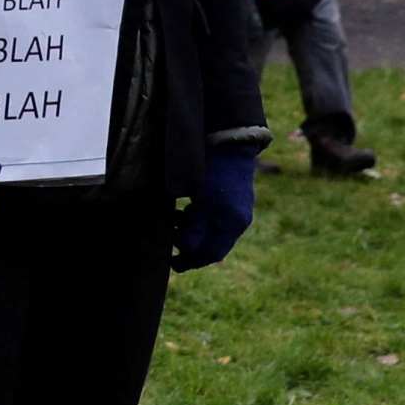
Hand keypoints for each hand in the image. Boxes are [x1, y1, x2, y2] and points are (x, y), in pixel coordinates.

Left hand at [173, 146, 257, 269]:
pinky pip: (211, 218)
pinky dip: (195, 220)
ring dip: (189, 232)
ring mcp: (234, 209)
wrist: (229, 143)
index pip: (212, 254)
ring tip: (172, 222)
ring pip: (209, 231)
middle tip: (168, 243)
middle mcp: (237, 220)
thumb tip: (185, 248)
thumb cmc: (214, 172)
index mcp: (233, 224)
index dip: (191, 260)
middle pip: (212, 245)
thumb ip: (195, 227)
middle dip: (189, 247)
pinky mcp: (228, 199)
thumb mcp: (202, 202)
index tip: (171, 261)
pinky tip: (181, 211)